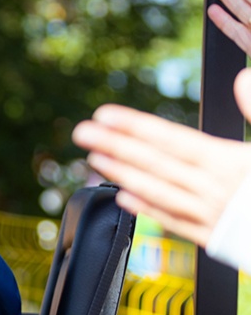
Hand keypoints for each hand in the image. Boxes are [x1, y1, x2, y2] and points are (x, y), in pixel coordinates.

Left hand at [71, 69, 250, 247]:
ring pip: (155, 192)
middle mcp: (214, 190)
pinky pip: (172, 221)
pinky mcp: (214, 239)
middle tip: (80, 132)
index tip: (104, 115)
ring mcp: (211, 216)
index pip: (170, 140)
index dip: (135, 127)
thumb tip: (244, 75)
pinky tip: (123, 197)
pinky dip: (146, 208)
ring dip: (120, 175)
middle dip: (114, 146)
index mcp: (230, 163)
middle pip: (153, 164)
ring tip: (92, 160)